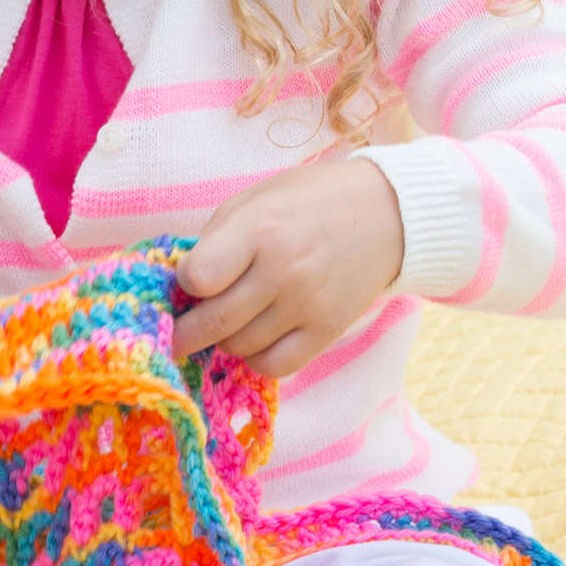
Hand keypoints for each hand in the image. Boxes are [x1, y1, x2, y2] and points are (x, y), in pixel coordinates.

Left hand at [171, 157, 404, 376]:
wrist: (388, 214)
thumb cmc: (309, 203)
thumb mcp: (256, 200)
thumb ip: (215, 240)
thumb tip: (179, 288)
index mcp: (260, 228)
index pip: (198, 278)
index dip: (185, 284)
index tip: (189, 281)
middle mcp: (283, 270)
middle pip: (213, 322)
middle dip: (185, 333)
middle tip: (177, 334)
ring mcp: (307, 304)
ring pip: (239, 347)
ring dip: (224, 340)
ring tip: (229, 322)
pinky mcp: (327, 331)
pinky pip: (273, 365)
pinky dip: (256, 358)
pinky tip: (256, 338)